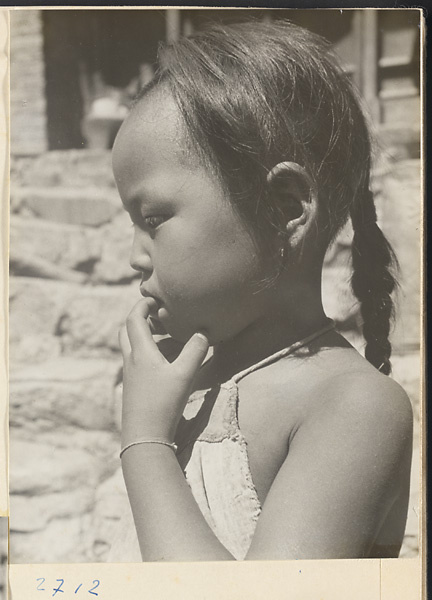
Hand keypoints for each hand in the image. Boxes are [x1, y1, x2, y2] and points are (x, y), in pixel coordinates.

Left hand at [119, 299, 208, 446]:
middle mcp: (131, 361)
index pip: (134, 319)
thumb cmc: (163, 403)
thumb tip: (203, 332)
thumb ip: (196, 351)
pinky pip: (137, 363)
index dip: (142, 305)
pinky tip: (165, 364)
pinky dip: (148, 355)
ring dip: (145, 338)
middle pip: (126, 331)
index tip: (154, 298)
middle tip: (158, 317)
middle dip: (139, 320)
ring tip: (168, 339)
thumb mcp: (185, 375)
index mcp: (140, 352)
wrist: (144, 437)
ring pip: (132, 348)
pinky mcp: (133, 389)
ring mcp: (130, 376)